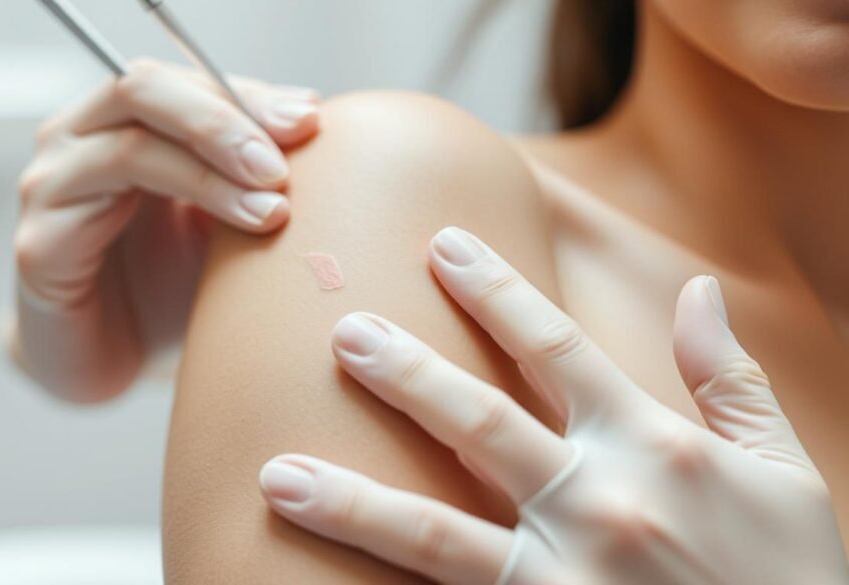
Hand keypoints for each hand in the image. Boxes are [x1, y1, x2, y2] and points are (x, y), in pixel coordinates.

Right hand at [11, 59, 319, 398]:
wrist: (116, 364)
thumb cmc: (169, 287)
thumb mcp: (224, 220)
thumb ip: (251, 170)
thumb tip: (309, 117)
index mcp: (122, 123)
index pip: (185, 81)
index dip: (249, 94)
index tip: (310, 119)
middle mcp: (78, 139)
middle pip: (146, 86)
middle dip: (226, 119)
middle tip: (282, 164)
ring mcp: (50, 185)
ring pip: (130, 141)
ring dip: (211, 167)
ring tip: (272, 207)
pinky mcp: (39, 242)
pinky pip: (102, 200)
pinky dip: (177, 201)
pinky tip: (231, 232)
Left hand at [259, 227, 848, 583]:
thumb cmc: (790, 574)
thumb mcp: (779, 469)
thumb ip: (729, 379)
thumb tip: (698, 292)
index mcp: (653, 446)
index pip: (555, 347)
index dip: (493, 291)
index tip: (441, 246)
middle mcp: (600, 504)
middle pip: (478, 422)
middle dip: (405, 374)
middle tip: (339, 333)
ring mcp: (565, 577)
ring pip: (436, 531)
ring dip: (353, 500)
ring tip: (278, 475)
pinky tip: (322, 583)